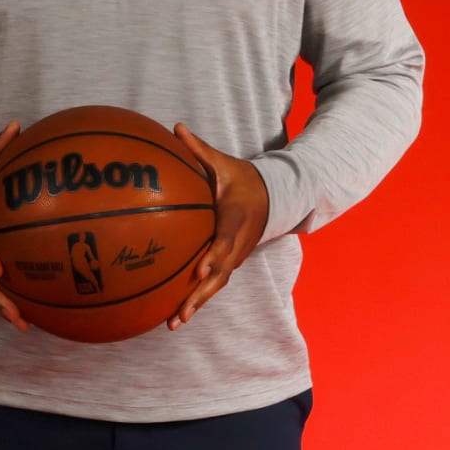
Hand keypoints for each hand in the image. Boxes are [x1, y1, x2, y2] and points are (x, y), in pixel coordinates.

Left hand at [168, 123, 268, 329]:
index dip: (213, 256)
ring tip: (175, 323)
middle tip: (180, 313)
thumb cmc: (242, 178)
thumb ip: (198, 148)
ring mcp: (236, 256)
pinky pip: (215, 283)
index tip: (199, 269)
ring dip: (198, 304)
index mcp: (234, 219)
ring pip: (217, 285)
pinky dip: (199, 298)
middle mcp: (237, 244)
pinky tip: (178, 313)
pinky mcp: (231, 262)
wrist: (274, 196)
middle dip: (200, 295)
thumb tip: (176, 127)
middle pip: (219, 274)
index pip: (224, 241)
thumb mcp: (223, 163)